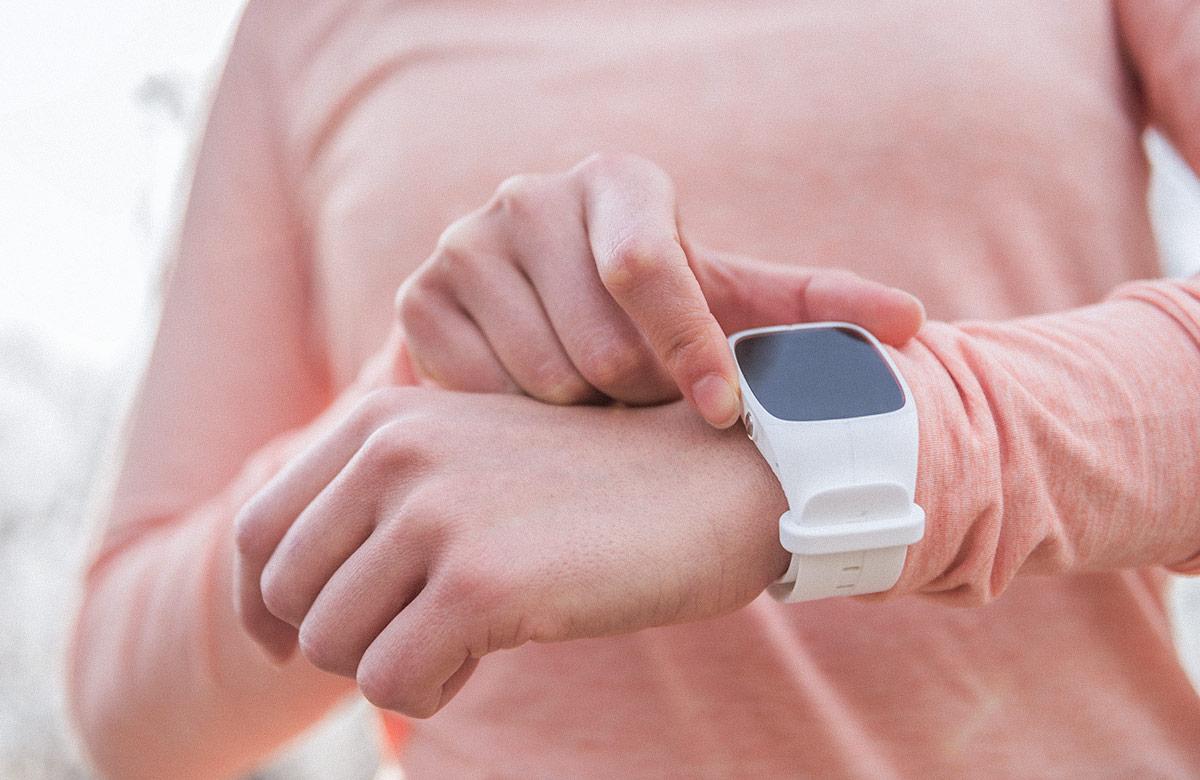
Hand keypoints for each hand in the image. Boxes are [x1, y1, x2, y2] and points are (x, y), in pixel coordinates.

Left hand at [234, 387, 788, 714]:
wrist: (709, 484)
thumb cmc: (587, 486)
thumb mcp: (465, 458)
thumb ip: (372, 501)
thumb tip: (279, 612)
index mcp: (382, 418)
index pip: (259, 530)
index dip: (264, 604)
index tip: (295, 642)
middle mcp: (394, 452)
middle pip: (289, 595)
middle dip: (338, 638)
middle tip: (417, 636)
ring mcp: (434, 514)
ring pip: (332, 646)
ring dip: (393, 663)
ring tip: (466, 636)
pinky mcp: (480, 583)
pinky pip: (392, 683)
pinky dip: (431, 691)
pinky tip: (490, 653)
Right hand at [396, 152, 924, 427]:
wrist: (540, 315)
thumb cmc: (654, 310)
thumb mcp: (728, 299)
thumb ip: (812, 306)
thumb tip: (913, 324)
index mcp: (619, 180)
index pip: (649, 266)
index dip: (688, 351)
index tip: (717, 413)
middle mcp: (531, 196)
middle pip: (597, 344)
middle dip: (636, 398)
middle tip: (644, 404)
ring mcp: (463, 244)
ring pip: (540, 379)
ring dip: (584, 420)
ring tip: (596, 407)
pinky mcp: (418, 299)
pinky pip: (478, 395)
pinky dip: (521, 422)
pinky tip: (539, 409)